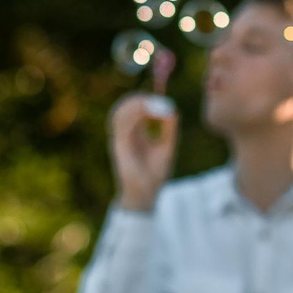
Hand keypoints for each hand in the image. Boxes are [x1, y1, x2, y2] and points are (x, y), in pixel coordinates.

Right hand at [110, 94, 176, 211]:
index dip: (145, 99)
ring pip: (119, 113)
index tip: (163, 99)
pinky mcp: (118, 147)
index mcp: (135, 132)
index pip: (134, 108)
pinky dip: (132, 116)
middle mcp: (125, 134)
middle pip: (124, 107)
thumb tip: (173, 110)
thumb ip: (169, 130)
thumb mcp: (166, 147)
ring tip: (151, 103)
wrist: (147, 194)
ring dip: (134, 104)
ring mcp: (120, 140)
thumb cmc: (155, 173)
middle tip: (156, 98)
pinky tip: (147, 112)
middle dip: (138, 98)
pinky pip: (121, 126)